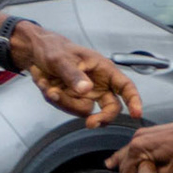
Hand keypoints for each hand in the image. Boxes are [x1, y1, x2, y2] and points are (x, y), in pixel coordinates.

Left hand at [12, 25, 142, 127]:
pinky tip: (45, 84)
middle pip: (111, 108)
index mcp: (104, 70)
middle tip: (90, 123)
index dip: (134, 100)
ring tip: (48, 85)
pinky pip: (68, 109)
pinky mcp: (73, 102)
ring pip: (85, 112)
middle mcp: (99, 85)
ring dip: (64, 101)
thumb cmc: (54, 49)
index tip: (136, 114)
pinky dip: (54, 99)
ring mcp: (86, 96)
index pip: (126, 87)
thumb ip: (74, 75)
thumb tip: (87, 90)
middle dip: (101, 117)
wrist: (36, 54)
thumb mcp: (62, 59)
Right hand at [105, 119, 172, 172]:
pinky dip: (131, 154)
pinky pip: (134, 146)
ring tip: (110, 165)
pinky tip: (122, 155)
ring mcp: (140, 134)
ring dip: (125, 162)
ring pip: (126, 152)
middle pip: (123, 163)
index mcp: (137, 149)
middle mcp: (135, 140)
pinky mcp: (145, 132)